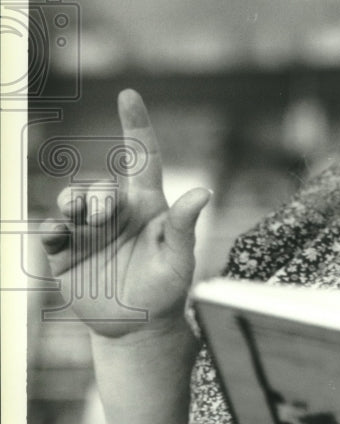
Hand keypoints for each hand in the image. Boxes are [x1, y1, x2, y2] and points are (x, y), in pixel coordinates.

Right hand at [39, 89, 211, 336]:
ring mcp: (87, 230)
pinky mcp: (65, 252)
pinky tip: (59, 235)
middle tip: (104, 217)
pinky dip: (52, 228)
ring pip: (71, 199)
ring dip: (74, 203)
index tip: (129, 95)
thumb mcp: (180, 260)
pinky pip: (51, 230)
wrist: (136, 328)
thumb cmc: (166, 290)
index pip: (141, 157)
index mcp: (146, 205)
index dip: (135, 125)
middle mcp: (115, 211)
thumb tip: (204, 191)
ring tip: (83, 220)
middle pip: (100, 184)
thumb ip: (183, 227)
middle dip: (99, 195)